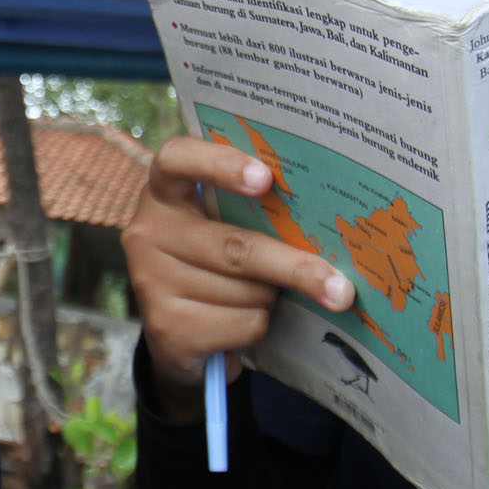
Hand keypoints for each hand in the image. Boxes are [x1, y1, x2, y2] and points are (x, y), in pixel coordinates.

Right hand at [121, 135, 353, 416]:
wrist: (175, 328)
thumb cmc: (213, 259)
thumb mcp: (219, 223)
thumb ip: (250, 209)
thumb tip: (325, 221)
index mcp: (164, 192)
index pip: (178, 160)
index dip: (221, 164)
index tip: (265, 178)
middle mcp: (148, 231)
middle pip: (234, 246)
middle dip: (293, 267)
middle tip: (340, 287)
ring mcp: (151, 280)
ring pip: (244, 291)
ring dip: (271, 297)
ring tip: (263, 294)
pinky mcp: (165, 326)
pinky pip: (240, 324)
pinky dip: (257, 325)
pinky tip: (243, 319)